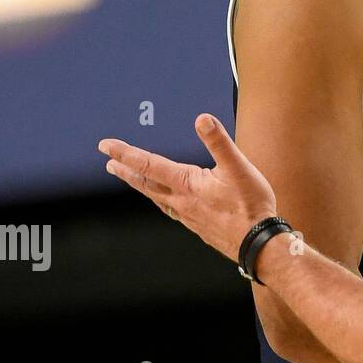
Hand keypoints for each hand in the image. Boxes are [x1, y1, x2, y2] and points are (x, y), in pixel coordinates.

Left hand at [98, 114, 277, 263]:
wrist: (257, 243)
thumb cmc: (250, 206)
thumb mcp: (238, 168)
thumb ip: (219, 142)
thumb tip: (202, 119)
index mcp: (187, 183)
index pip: (148, 164)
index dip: (125, 153)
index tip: (105, 146)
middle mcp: (181, 200)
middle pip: (146, 183)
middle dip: (126, 171)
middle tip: (109, 163)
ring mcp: (188, 215)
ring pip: (156, 198)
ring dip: (141, 186)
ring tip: (132, 179)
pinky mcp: (198, 225)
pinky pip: (171, 209)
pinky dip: (161, 200)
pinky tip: (167, 202)